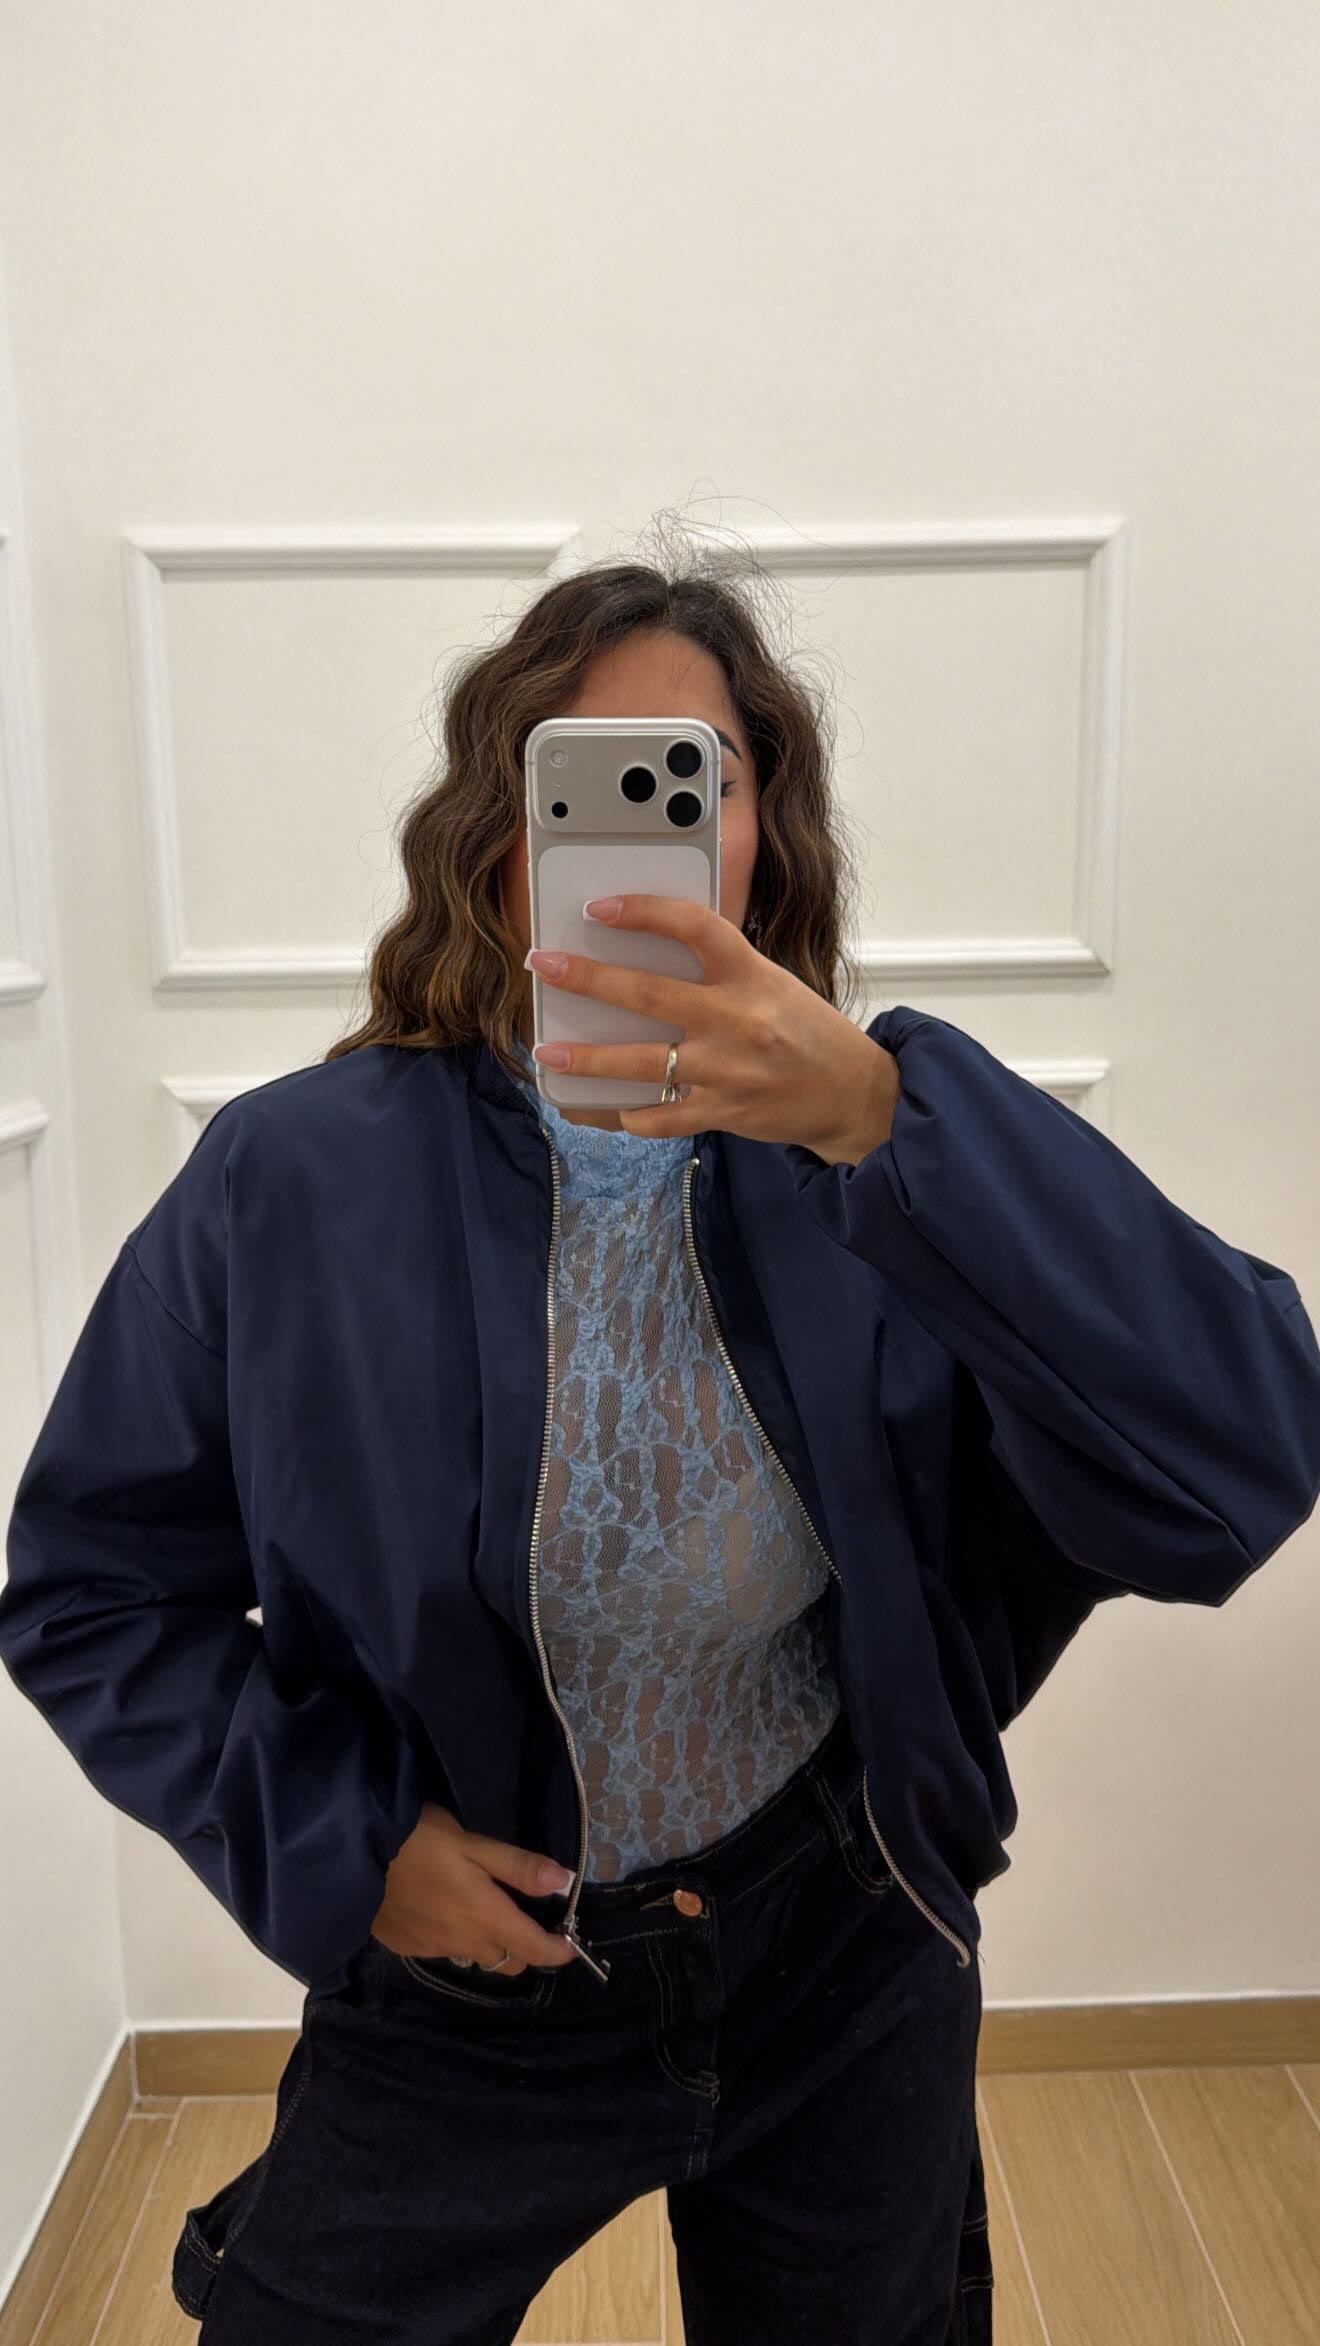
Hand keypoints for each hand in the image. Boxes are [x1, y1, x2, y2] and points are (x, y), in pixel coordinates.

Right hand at [370, 1802, 580, 1972]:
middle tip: (529, 1925)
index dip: (557, 1952)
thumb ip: (518, 1867)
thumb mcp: (473, 1844)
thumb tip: (564, 1883)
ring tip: (487, 1918)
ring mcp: (432, 1948)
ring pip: (475, 1959)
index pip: (533, 1949)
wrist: (354, 1857)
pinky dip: (455, 1940)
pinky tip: (445, 1914)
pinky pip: (443, 1951)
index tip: (571, 1949)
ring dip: (489, 1947)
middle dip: (525, 1951)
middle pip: (507, 1962)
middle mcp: (463, 1942)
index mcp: (485, 1916)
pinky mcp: (406, 1946)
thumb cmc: (420, 1841)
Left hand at [525, 894, 898, 1163]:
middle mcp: (738, 1020)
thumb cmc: (806, 1032)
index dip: (644, 911)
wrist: (853, 1093)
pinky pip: (660, 1118)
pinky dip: (625, 1114)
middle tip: (543, 965)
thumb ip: (719, 972)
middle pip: (649, 994)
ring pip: (642, 1063)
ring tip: (548, 1051)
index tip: (601, 907)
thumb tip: (649, 956)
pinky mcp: (724, 1113)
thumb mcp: (772, 983)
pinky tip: (599, 1106)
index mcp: (751, 975)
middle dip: (587, 978)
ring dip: (587, 1059)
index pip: (695, 927)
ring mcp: (728, 1071)